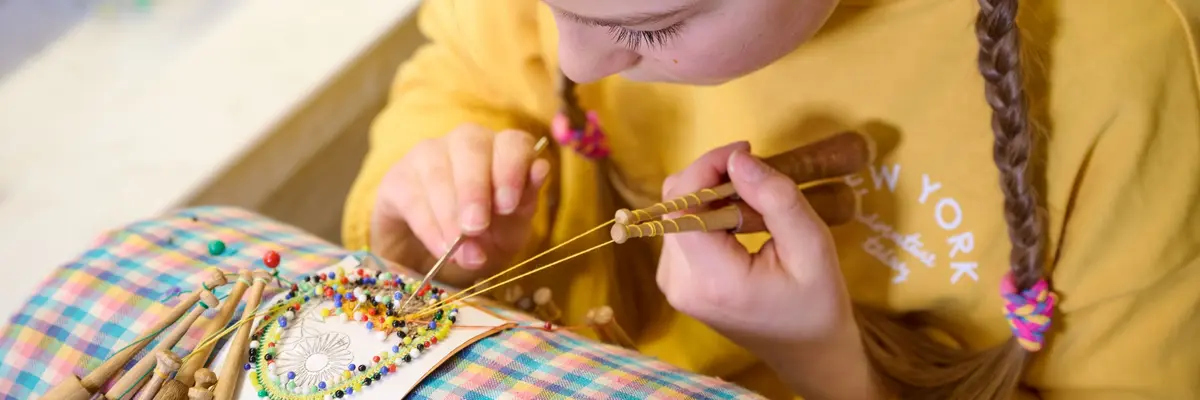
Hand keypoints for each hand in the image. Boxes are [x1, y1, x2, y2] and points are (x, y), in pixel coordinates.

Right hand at [371, 123, 549, 286]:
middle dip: (475, 187)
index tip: (509, 205)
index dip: (512, 168)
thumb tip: (541, 169)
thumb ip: (525, 204)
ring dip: (450, 213)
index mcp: (502, 150)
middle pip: (470, 144)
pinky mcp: (397, 178)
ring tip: (461, 251)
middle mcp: (465, 143)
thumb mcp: (510, 230)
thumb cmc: (482, 238)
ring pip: (437, 168)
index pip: (513, 141)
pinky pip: (412, 195)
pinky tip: (442, 248)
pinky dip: (429, 226)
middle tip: (477, 227)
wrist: (436, 260)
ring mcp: (427, 155)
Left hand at [657, 142, 881, 398]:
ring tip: (754, 205)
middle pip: (674, 205)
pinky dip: (707, 213)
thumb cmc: (816, 301)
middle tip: (757, 176)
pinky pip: (680, 229)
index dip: (707, 167)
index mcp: (712, 280)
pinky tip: (739, 223)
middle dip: (712, 178)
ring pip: (676, 212)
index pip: (682, 206)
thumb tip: (738, 159)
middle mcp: (680, 283)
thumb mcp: (812, 247)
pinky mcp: (675, 281)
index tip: (746, 151)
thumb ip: (776, 199)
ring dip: (711, 195)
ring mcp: (673, 284)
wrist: (808, 351)